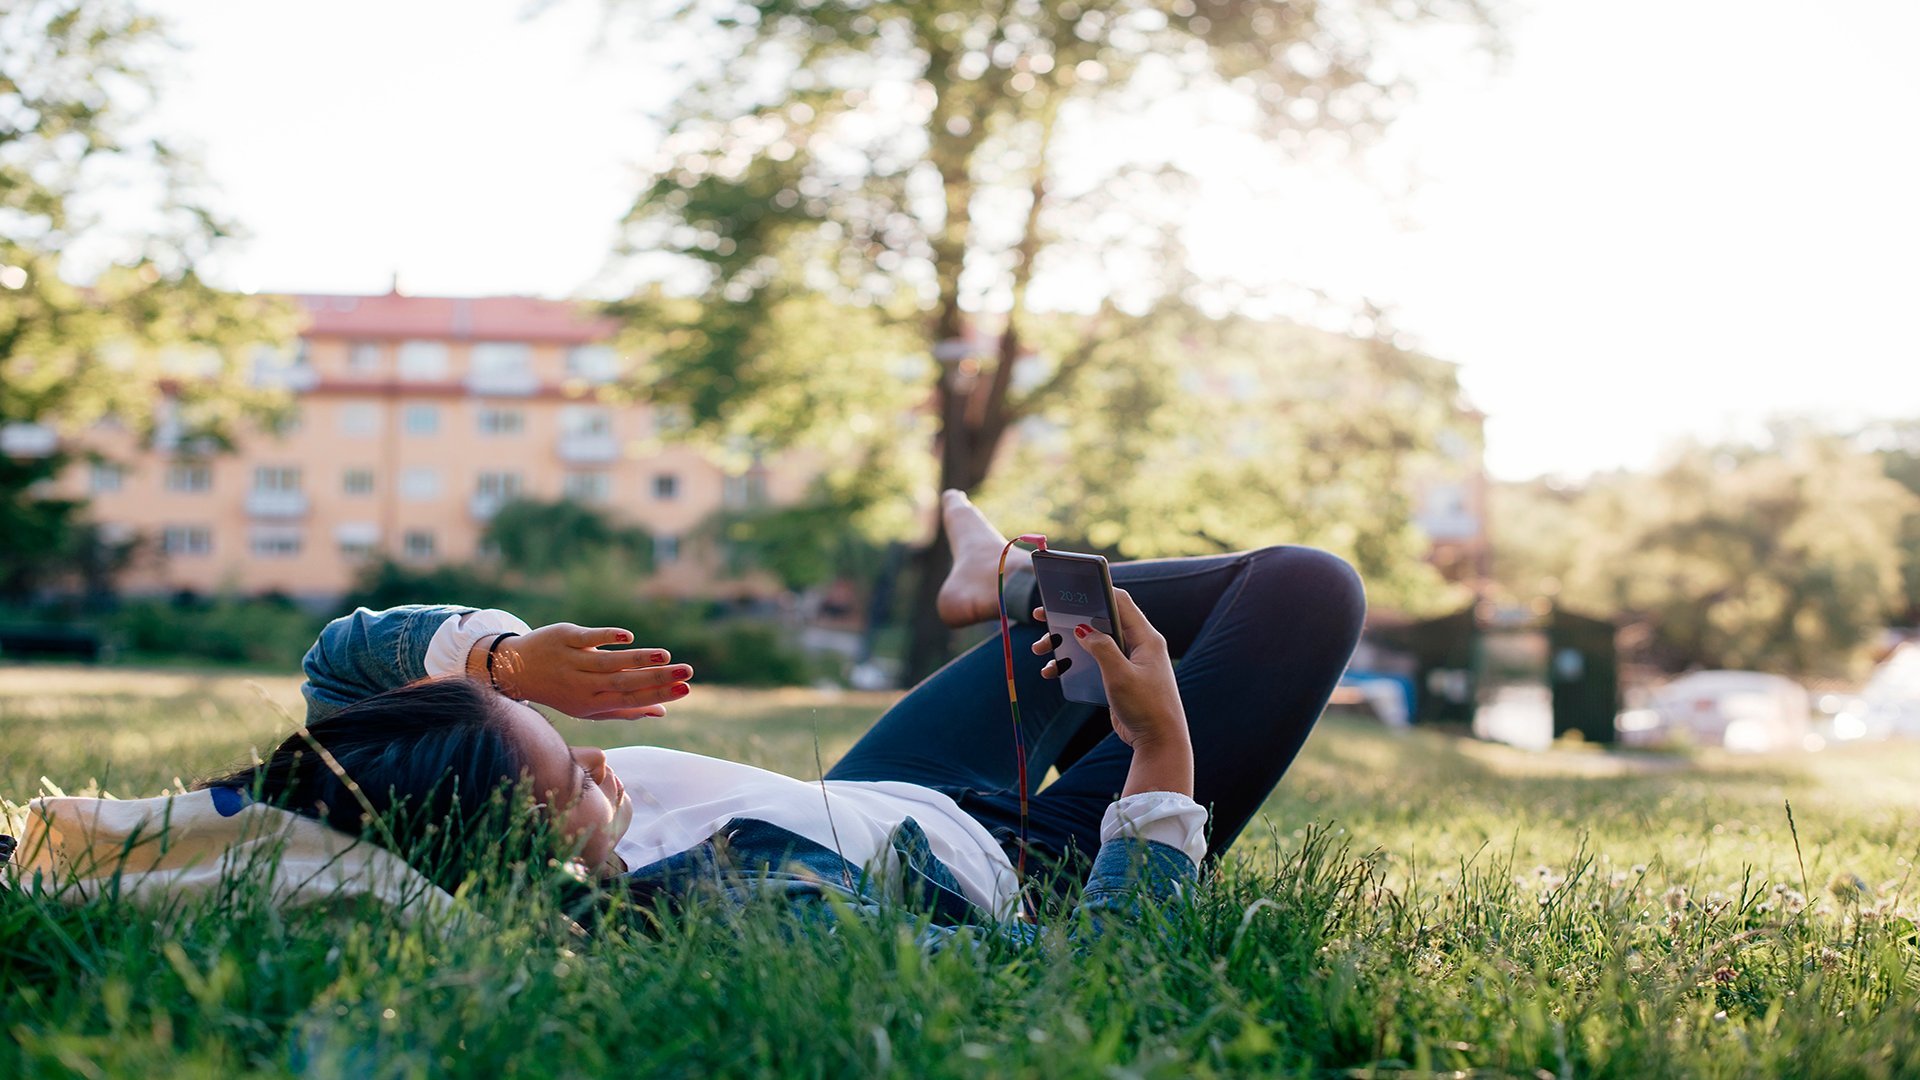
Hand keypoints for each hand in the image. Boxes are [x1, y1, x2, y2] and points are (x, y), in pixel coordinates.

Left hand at [484, 623, 692, 719]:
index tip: (685, 689)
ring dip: (639, 659)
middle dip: (657, 678)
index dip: (658, 695)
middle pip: (624, 683)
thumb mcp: (589, 706)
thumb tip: (662, 712)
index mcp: (591, 703)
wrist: (515, 670)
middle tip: (686, 673)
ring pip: (609, 663)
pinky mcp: (563, 637)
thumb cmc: (561, 690)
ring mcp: (571, 661)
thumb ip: (625, 709)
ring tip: (666, 656)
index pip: (630, 701)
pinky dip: (607, 638)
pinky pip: (587, 639)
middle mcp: (582, 685)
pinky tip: (628, 637)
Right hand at [1030, 588, 1188, 751]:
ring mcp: (1128, 661)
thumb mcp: (1120, 675)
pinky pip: (1091, 662)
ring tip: (1041, 650)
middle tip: (1042, 616)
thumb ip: (1102, 648)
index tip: (1070, 588)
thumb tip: (1082, 628)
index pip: (1120, 601)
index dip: (1096, 590)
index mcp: (1146, 638)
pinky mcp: (1118, 677)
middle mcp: (1138, 645)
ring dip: (1065, 644)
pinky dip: (1072, 663)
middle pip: (1100, 621)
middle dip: (1070, 619)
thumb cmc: (1146, 708)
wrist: (1158, 743)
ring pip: (1091, 643)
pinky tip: (1053, 672)